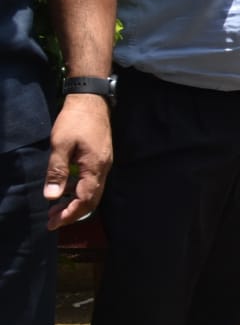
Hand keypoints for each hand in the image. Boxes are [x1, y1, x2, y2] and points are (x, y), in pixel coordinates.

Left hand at [45, 94, 111, 229]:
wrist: (91, 100)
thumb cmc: (75, 121)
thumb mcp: (60, 145)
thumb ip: (57, 172)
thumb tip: (52, 197)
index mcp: (94, 168)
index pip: (85, 200)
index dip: (69, 214)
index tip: (53, 224)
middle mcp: (103, 169)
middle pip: (92, 200)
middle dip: (72, 213)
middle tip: (52, 221)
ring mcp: (104, 164)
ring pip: (93, 192)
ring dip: (75, 203)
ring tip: (55, 209)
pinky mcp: (100, 159)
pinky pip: (92, 182)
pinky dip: (79, 191)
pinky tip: (65, 190)